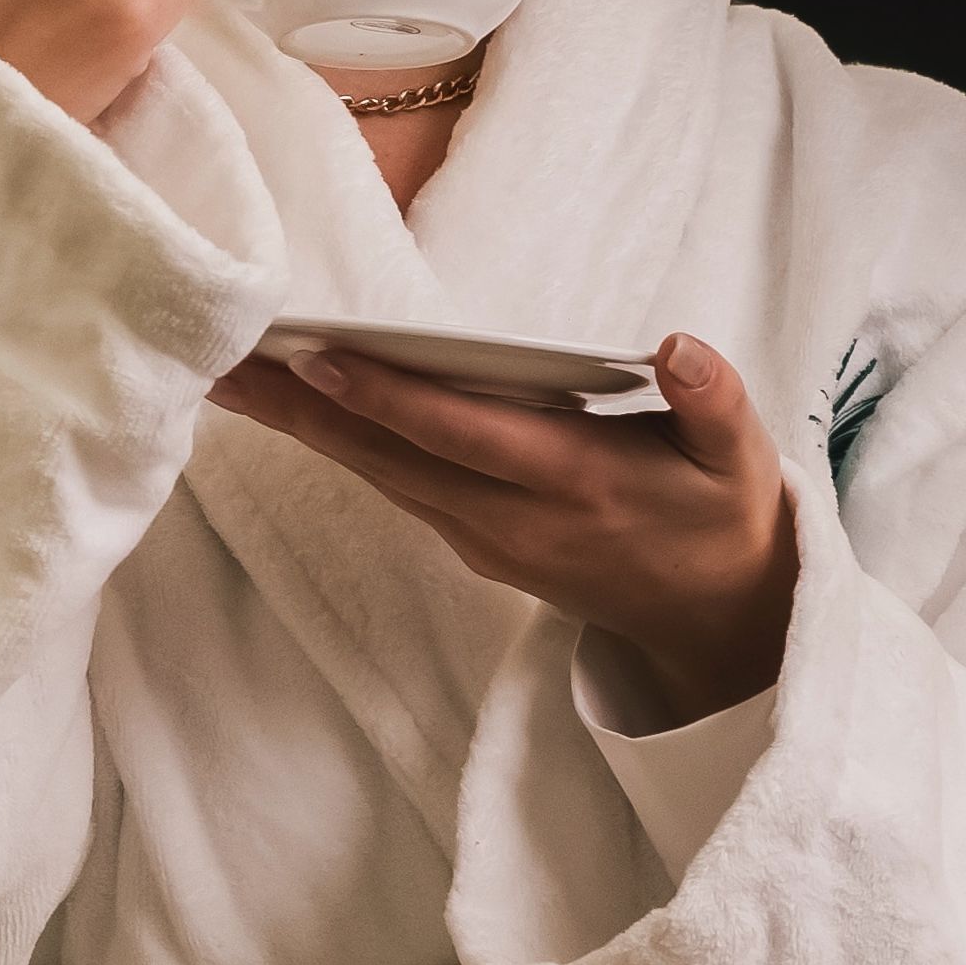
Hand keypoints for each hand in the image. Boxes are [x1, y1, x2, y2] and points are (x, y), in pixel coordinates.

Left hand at [208, 332, 798, 716]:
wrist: (711, 617)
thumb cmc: (720, 514)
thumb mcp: (739, 459)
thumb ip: (713, 401)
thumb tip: (679, 347)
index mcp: (575, 484)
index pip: (464, 436)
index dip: (390, 399)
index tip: (319, 358)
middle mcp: (513, 520)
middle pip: (390, 459)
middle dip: (304, 412)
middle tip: (225, 364)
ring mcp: (484, 540)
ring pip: (381, 475)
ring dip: (306, 428)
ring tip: (234, 375)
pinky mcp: (473, 543)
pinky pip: (395, 485)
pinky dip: (342, 444)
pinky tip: (295, 406)